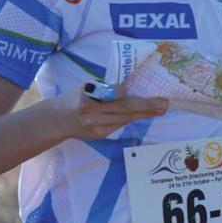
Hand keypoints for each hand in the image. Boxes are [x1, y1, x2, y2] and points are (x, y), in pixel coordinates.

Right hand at [53, 83, 167, 139]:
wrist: (57, 121)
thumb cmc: (73, 98)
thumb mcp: (84, 87)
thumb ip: (103, 88)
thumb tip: (127, 86)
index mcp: (86, 99)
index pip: (112, 96)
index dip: (127, 94)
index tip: (143, 90)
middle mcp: (91, 116)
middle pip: (123, 111)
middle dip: (146, 107)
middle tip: (164, 103)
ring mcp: (96, 128)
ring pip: (125, 119)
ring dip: (144, 113)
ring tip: (161, 108)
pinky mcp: (100, 136)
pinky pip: (120, 124)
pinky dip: (132, 117)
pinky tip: (145, 113)